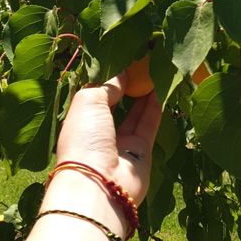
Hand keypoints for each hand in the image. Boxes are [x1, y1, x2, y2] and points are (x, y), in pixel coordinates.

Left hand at [55, 74, 160, 206]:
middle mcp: (98, 130)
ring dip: (144, 92)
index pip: (94, 93)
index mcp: (79, 119)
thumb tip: (123, 72)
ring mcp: (120, 142)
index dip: (107, 76)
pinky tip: (161, 86)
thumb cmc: (84, 138)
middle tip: (140, 61)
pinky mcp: (141, 150)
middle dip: (126, 84)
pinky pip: (149, 123)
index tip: (120, 56)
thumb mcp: (89, 100)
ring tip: (154, 69)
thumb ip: (108, 84)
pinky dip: (155, 106)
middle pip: (115, 102)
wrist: (99, 185)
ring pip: (134, 112)